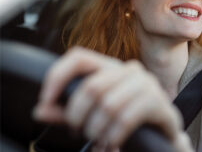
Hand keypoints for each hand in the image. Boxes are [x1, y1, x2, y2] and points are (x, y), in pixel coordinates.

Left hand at [33, 47, 192, 150]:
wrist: (161, 133)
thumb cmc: (124, 120)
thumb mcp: (91, 114)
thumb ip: (67, 112)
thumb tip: (40, 110)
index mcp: (110, 67)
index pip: (79, 57)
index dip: (57, 76)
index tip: (45, 101)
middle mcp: (128, 69)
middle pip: (91, 86)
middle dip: (77, 116)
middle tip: (78, 131)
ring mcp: (146, 83)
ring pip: (108, 104)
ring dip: (96, 130)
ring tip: (98, 140)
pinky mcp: (158, 101)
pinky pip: (126, 118)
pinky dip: (114, 136)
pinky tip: (113, 144)